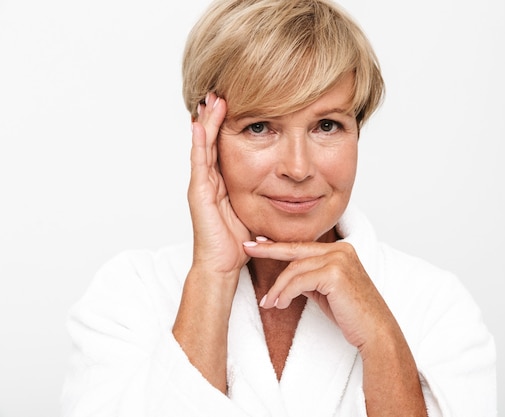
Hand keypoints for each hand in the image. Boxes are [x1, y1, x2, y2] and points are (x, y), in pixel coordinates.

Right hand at [189, 94, 249, 273]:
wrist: (222, 265)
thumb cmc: (238, 242)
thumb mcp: (254, 210)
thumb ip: (262, 194)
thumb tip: (283, 185)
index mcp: (222, 183)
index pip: (223, 147)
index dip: (226, 125)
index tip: (234, 103)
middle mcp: (209, 180)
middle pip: (211, 140)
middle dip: (215, 116)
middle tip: (219, 92)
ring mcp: (202, 185)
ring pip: (203, 146)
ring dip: (207, 122)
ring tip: (211, 99)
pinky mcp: (198, 193)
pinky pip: (200, 163)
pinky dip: (200, 142)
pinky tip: (200, 125)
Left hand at [242, 240, 393, 348]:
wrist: (375, 331)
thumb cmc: (353, 314)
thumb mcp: (326, 290)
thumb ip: (310, 278)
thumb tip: (288, 276)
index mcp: (341, 249)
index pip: (302, 246)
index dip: (278, 244)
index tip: (258, 242)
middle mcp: (341, 250)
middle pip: (295, 252)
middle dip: (269, 251)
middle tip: (248, 250)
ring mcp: (339, 260)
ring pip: (294, 270)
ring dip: (277, 288)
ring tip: (269, 303)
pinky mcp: (335, 274)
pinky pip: (299, 282)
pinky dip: (285, 294)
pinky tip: (280, 305)